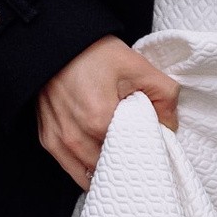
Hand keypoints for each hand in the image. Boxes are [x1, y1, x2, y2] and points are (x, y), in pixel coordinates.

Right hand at [37, 36, 180, 190]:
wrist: (57, 41)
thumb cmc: (95, 52)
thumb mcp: (139, 67)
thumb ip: (164, 97)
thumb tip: (169, 127)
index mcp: (99, 120)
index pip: (131, 156)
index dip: (146, 156)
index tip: (155, 150)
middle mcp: (75, 137)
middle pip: (110, 168)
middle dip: (126, 166)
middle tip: (140, 157)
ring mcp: (58, 140)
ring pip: (88, 175)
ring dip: (106, 171)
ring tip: (122, 163)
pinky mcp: (47, 138)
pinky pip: (71, 168)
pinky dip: (86, 169)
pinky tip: (101, 163)